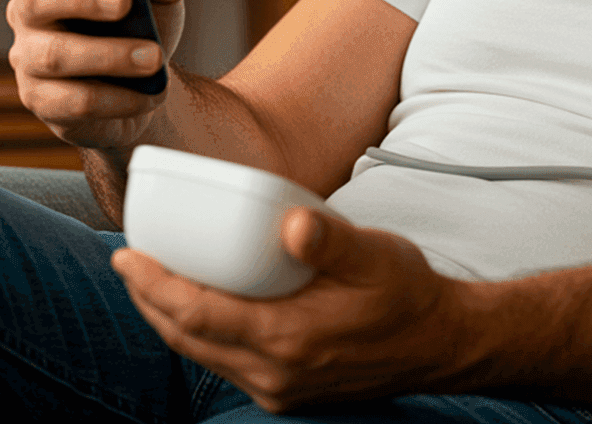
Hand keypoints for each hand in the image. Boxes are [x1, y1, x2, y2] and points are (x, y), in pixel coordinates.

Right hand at [1, 0, 184, 147]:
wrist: (149, 85)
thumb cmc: (145, 24)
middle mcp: (31, 9)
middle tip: (125, 0)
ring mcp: (31, 56)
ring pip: (58, 54)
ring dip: (111, 55)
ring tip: (154, 57)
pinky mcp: (44, 100)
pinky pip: (74, 100)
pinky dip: (118, 96)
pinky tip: (149, 93)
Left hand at [110, 210, 477, 413]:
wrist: (441, 343)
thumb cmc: (406, 293)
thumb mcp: (374, 254)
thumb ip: (330, 238)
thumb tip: (292, 223)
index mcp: (288, 338)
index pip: (197, 314)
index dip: (155, 285)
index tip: (128, 255)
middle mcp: (275, 372)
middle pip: (187, 339)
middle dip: (150, 301)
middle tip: (130, 263)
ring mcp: (280, 387)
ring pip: (203, 355)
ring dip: (172, 319)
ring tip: (156, 283)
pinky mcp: (288, 390)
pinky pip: (227, 363)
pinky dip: (203, 334)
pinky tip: (207, 307)